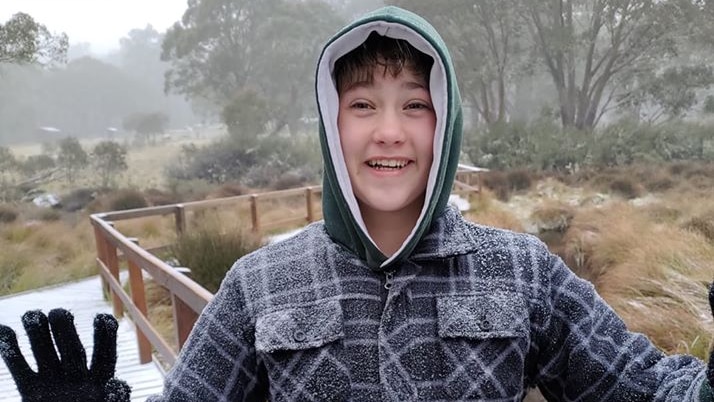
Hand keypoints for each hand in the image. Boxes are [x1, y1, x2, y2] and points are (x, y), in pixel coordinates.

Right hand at [0, 308, 130, 401]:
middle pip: (71, 348)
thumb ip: (115, 400)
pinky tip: (3, 330)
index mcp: (101, 383)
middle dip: (65, 329)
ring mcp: (52, 384)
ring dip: (38, 333)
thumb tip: (119, 384)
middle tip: (58, 313)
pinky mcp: (30, 392)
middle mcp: (77, 379)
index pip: (104, 354)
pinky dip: (10, 351)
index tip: (101, 318)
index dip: (104, 336)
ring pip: (46, 352)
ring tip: (32, 315)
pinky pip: (20, 368)